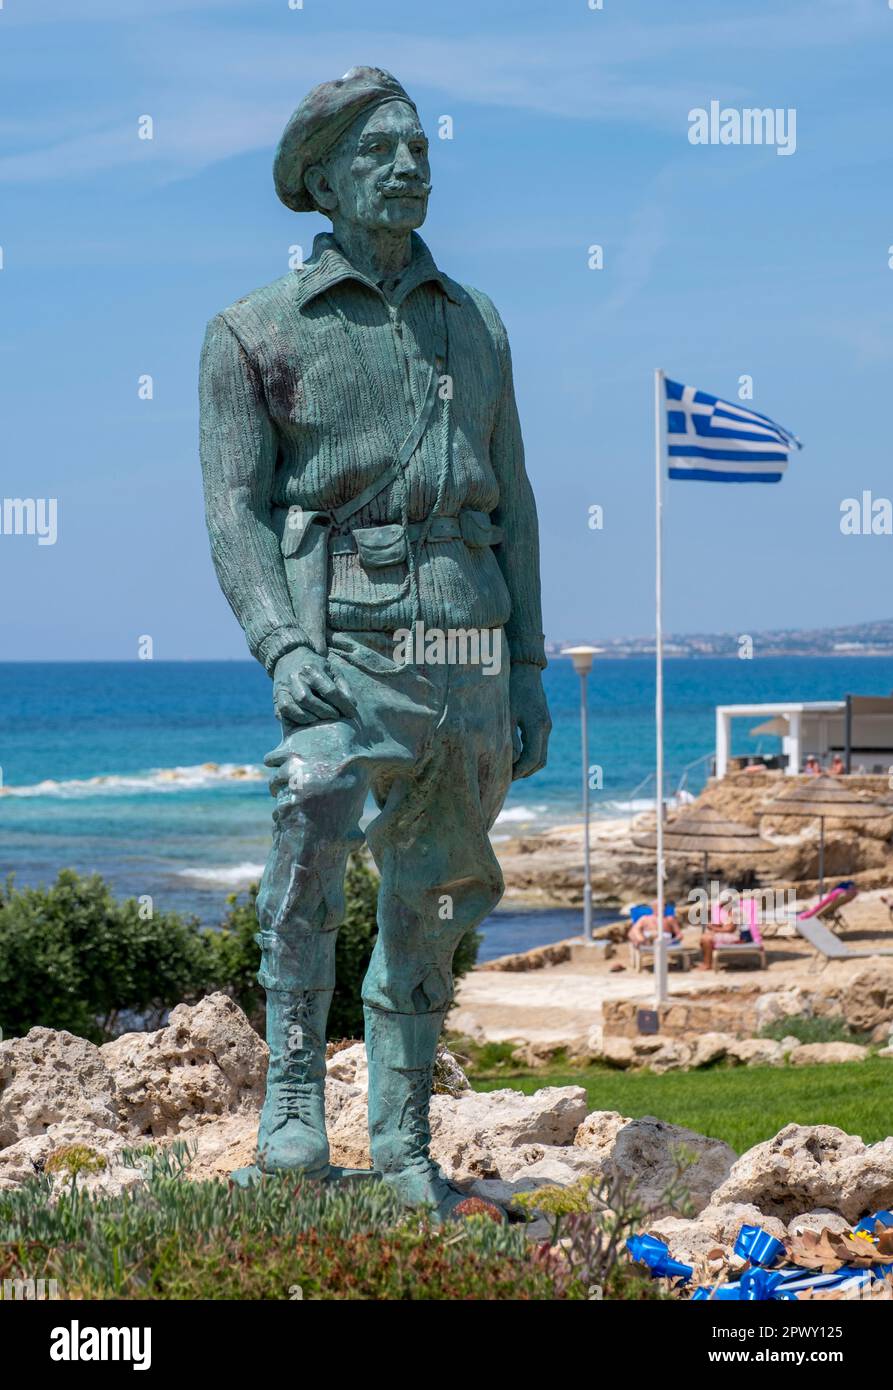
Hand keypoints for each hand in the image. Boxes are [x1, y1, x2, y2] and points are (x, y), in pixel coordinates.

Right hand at [272, 647, 356, 726]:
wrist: (290, 657)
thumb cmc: (317, 667)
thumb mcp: (333, 671)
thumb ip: (343, 688)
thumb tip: (352, 706)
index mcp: (311, 669)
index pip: (329, 690)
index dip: (343, 705)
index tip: (351, 714)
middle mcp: (294, 677)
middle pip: (307, 699)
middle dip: (324, 712)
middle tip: (335, 717)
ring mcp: (282, 687)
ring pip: (291, 707)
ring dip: (308, 718)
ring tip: (321, 720)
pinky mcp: (276, 697)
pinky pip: (282, 712)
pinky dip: (295, 719)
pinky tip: (307, 720)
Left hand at [510, 664, 550, 779]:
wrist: (524, 668)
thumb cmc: (510, 688)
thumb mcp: (505, 714)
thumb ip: (509, 739)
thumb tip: (512, 762)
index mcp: (537, 727)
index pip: (531, 760)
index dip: (518, 772)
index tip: (503, 777)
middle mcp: (545, 728)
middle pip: (539, 762)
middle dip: (523, 773)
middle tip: (504, 778)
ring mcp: (546, 725)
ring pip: (541, 756)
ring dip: (527, 766)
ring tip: (507, 769)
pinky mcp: (543, 722)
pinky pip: (539, 746)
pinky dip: (528, 755)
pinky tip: (513, 755)